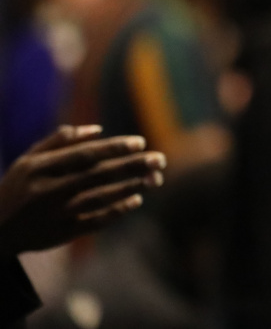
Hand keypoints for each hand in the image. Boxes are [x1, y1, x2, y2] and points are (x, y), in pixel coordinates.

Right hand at [0, 125, 166, 256]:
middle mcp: (47, 191)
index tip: (140, 142)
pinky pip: (94, 222)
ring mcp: (55, 215)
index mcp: (40, 168)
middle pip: (97, 176)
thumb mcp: (28, 160)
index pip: (84, 155)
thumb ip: (60, 141)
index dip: (114, 148)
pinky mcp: (61, 234)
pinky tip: (136, 201)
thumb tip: (97, 129)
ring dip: (130, 188)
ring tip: (155, 178)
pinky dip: (117, 212)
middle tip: (160, 159)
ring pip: (99, 199)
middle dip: (131, 166)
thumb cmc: (17, 187)